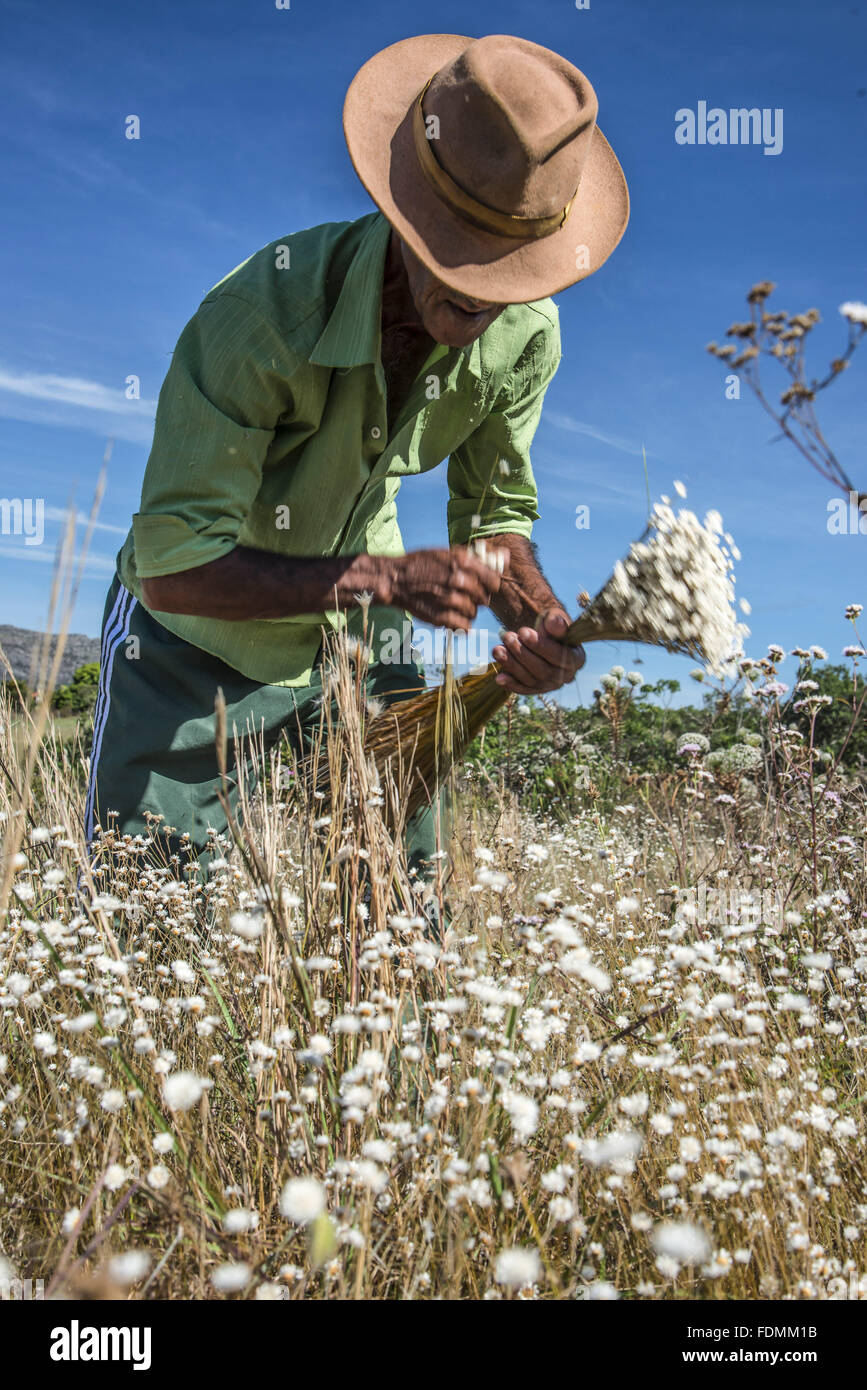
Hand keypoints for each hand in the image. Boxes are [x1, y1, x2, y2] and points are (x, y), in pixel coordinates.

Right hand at [380, 546, 504, 631]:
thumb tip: (506, 557)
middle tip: (462, 595)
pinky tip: (451, 617)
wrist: (395, 579)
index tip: (481, 586)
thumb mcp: (448, 553)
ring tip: (453, 605)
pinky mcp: (441, 617)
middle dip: (476, 598)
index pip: (494, 581)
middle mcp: (459, 580)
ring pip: (474, 613)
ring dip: (467, 612)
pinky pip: (464, 627)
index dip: (489, 585)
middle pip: (484, 599)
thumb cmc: (422, 564)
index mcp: (462, 562)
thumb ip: (478, 557)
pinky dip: (460, 625)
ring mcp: (450, 600)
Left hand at [492, 608, 584, 693]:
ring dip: (512, 665)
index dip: (540, 645)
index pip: (559, 655)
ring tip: (497, 649)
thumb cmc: (550, 626)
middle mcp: (566, 676)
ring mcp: (550, 685)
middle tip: (507, 637)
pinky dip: (511, 684)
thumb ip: (556, 620)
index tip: (523, 632)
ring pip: (531, 679)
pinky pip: (524, 689)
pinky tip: (498, 678)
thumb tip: (553, 624)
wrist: (541, 636)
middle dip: (522, 653)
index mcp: (576, 658)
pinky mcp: (536, 689)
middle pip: (543, 670)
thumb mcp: (555, 617)